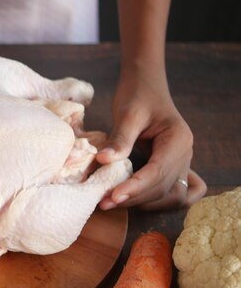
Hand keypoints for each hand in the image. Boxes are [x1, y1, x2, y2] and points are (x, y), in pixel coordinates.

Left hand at [97, 67, 206, 210]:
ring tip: (111, 203)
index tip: (112, 196)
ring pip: (168, 195)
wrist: (145, 84)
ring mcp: (181, 162)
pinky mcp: (171, 167)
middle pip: (163, 188)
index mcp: (178, 140)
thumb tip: (103, 161)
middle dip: (134, 198)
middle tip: (103, 203)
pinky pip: (172, 192)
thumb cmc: (137, 94)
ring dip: (142, 202)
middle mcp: (185, 154)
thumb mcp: (127, 113)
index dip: (135, 187)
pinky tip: (134, 202)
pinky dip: (156, 201)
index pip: (158, 172)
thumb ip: (120, 139)